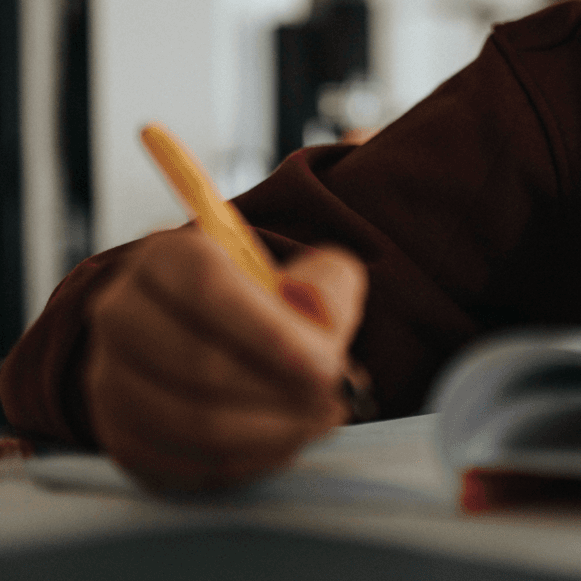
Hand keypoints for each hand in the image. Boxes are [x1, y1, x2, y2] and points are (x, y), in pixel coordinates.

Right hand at [83, 225, 366, 491]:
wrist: (215, 337)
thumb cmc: (267, 304)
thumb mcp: (308, 274)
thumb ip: (327, 289)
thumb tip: (326, 333)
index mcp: (165, 257)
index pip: (208, 289)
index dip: (271, 334)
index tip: (327, 367)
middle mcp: (121, 312)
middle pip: (198, 363)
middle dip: (279, 390)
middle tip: (333, 400)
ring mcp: (109, 378)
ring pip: (191, 420)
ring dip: (270, 431)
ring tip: (318, 421)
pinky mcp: (119, 436)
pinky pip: (184, 461)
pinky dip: (247, 459)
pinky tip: (286, 441)